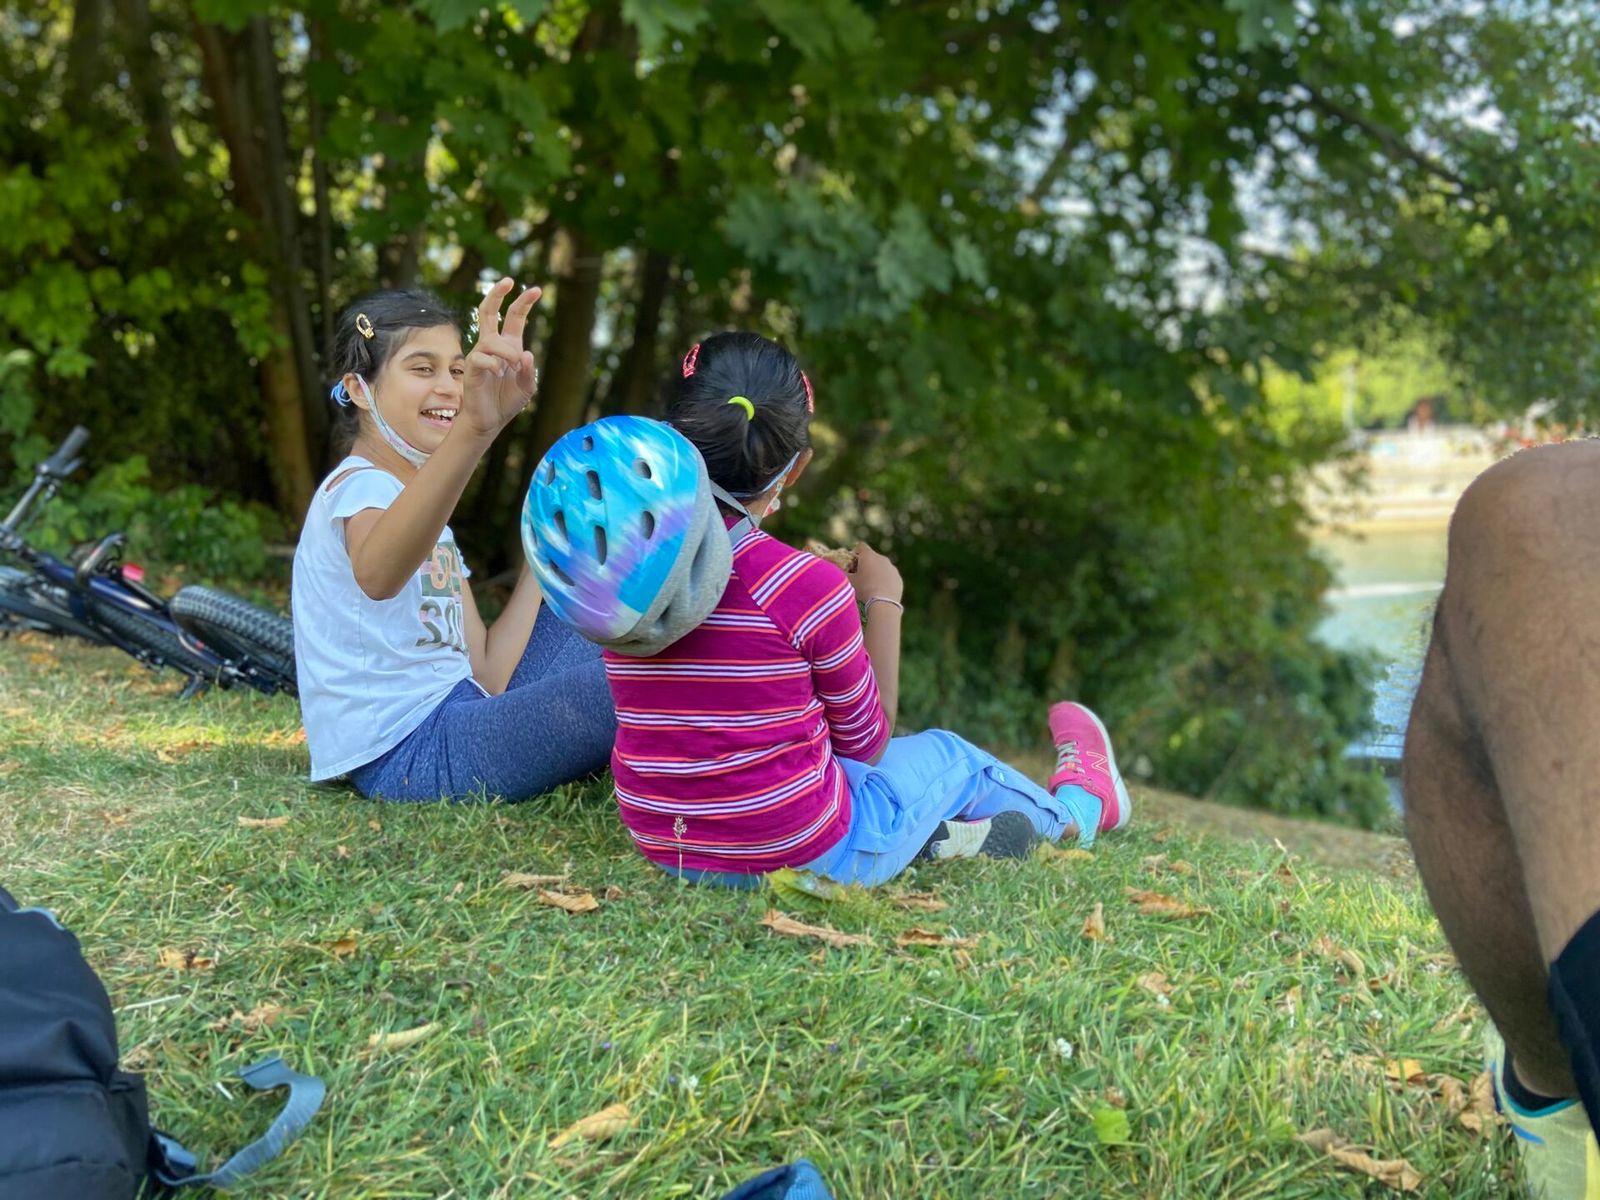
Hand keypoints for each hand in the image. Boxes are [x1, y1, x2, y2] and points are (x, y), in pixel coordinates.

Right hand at [460, 278, 542, 438]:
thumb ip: (529, 371)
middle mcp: (492, 345)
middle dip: (497, 295)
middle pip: (487, 311)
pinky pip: (481, 357)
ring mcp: (480, 354)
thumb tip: (525, 353)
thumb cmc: (507, 401)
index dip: (524, 303)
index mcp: (509, 345)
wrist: (490, 420)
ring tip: (513, 367)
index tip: (537, 290)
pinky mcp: (471, 367)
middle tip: (508, 280)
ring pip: (492, 340)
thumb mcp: (527, 387)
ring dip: (508, 352)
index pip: (514, 317)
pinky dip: (494, 364)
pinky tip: (499, 374)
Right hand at [848, 542, 901, 603]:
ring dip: (876, 572)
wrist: (883, 603)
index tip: (852, 563)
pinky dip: (885, 581)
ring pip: (882, 567)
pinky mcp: (898, 578)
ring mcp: (892, 568)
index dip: (855, 553)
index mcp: (869, 555)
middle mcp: (882, 558)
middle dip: (866, 564)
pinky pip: (890, 576)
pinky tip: (880, 592)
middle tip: (860, 576)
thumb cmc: (863, 589)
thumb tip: (837, 569)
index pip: (861, 546)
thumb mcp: (849, 581)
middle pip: (872, 557)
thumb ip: (842, 572)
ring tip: (871, 586)